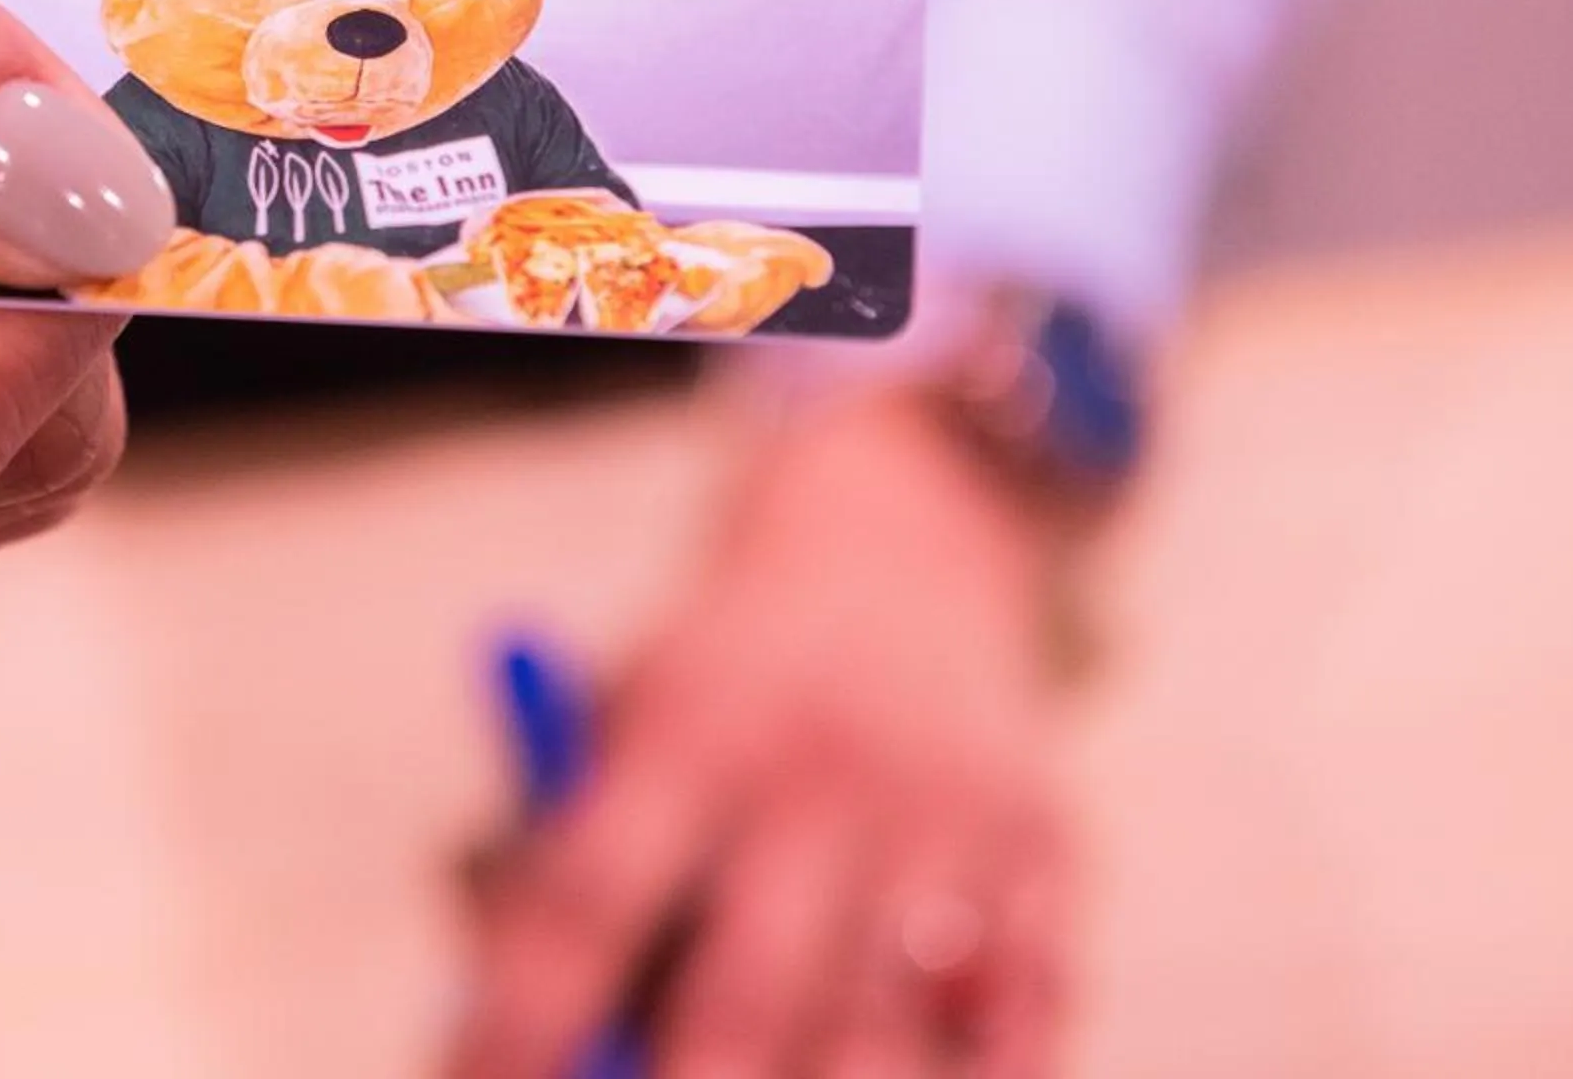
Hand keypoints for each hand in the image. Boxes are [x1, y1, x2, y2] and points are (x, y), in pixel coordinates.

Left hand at [450, 376, 1072, 1077]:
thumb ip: (566, 882)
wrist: (902, 544)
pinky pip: (1021, 1028)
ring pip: (890, 1039)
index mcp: (687, 723)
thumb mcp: (621, 729)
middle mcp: (824, 771)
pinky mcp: (1051, 860)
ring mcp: (951, 819)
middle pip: (748, 994)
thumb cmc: (715, 694)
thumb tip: (547, 1058)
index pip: (583, 901)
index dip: (521, 1022)